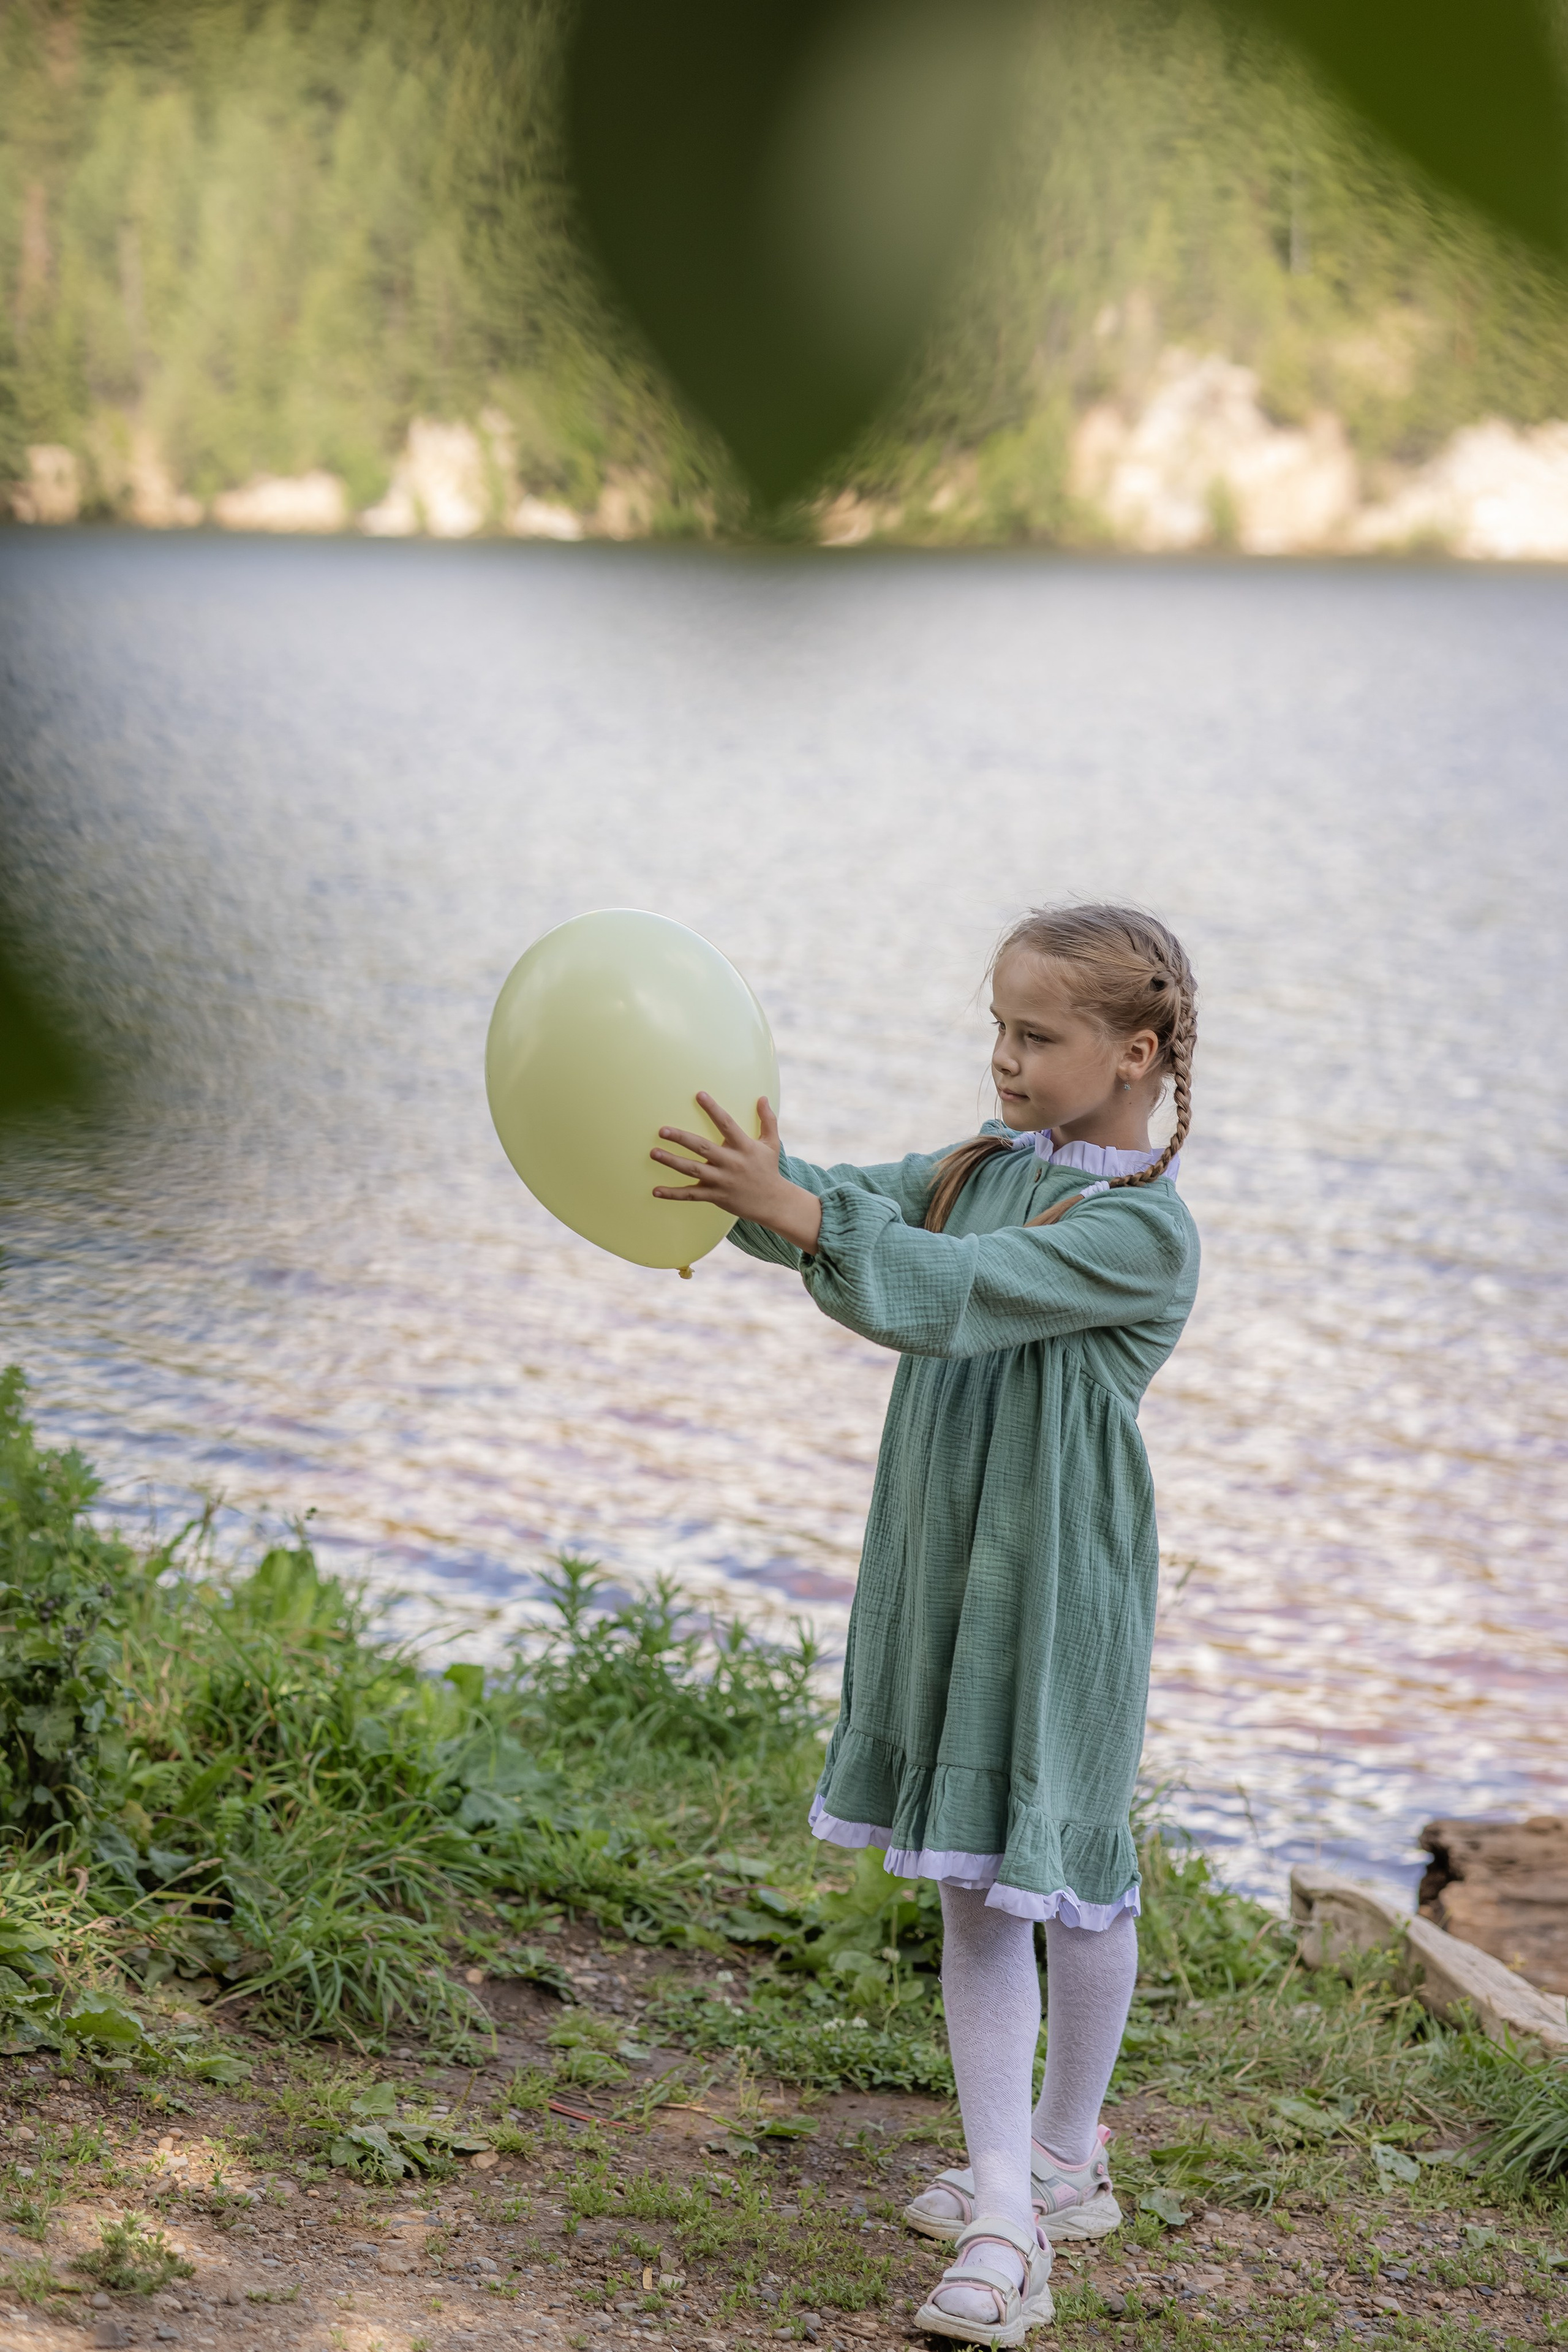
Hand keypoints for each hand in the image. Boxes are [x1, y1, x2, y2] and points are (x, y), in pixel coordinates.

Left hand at [651, 1095, 822, 1254]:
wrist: (772, 1202)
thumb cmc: (768, 1169)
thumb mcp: (771, 1143)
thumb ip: (767, 1120)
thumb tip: (762, 1097)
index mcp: (744, 1147)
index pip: (727, 1124)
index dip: (713, 1109)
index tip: (699, 1095)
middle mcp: (731, 1162)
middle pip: (703, 1148)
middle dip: (681, 1138)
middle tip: (662, 1130)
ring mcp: (722, 1181)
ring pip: (693, 1170)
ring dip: (672, 1161)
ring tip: (654, 1153)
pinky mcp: (716, 1196)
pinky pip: (691, 1195)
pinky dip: (673, 1194)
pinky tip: (655, 1191)